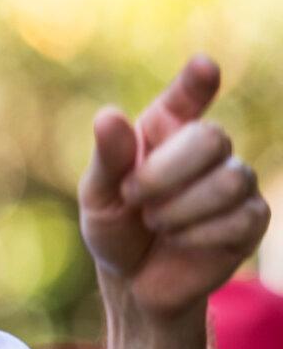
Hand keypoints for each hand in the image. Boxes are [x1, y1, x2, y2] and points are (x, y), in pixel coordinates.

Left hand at [79, 54, 269, 323]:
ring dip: (181, 207)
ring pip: (231, 178)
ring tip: (157, 222)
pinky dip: (199, 234)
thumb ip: (107, 158)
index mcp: (162, 130)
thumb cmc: (115, 226)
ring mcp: (234, 181)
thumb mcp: (98, 195)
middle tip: (134, 196)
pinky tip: (181, 241)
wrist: (136, 282)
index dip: (196, 82)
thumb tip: (109, 115)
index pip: (185, 97)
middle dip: (166, 171)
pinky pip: (241, 217)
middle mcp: (204, 148)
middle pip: (212, 137)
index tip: (204, 66)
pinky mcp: (251, 219)